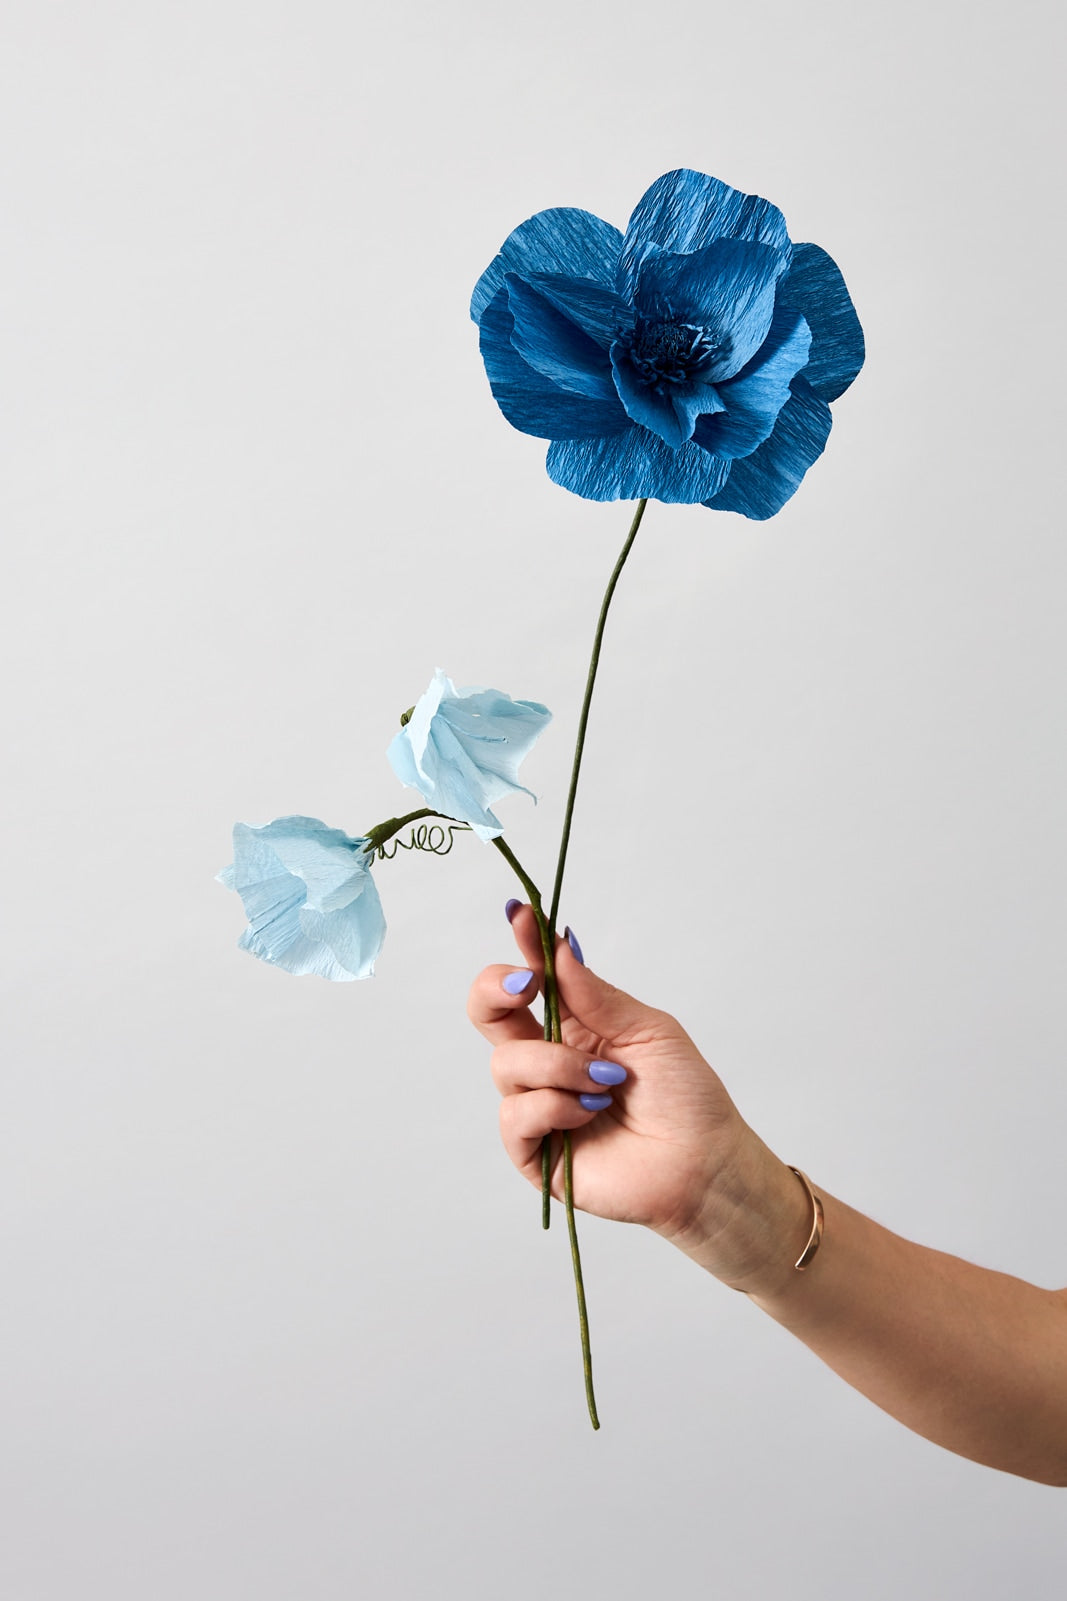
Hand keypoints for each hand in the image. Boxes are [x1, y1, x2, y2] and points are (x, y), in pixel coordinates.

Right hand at [467, 904, 806, 1291]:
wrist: (703, 1162)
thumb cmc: (685, 1096)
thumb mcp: (647, 1029)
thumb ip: (595, 995)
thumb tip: (558, 946)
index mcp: (573, 1027)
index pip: (532, 981)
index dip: (522, 946)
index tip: (522, 916)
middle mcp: (547, 1062)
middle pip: (488, 1013)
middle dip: (496, 988)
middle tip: (528, 984)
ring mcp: (537, 1105)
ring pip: (506, 1064)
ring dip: (559, 1066)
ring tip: (606, 1085)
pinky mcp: (534, 1151)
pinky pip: (515, 1114)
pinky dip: (554, 1108)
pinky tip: (589, 1115)